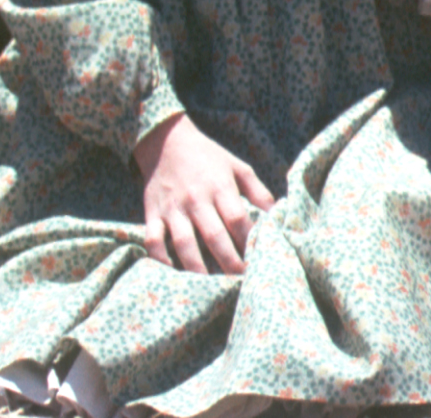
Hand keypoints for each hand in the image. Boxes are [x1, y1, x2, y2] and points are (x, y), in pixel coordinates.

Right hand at [135, 112, 274, 273]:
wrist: (166, 140)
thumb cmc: (207, 156)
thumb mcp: (236, 166)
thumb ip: (258, 191)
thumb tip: (278, 214)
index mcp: (220, 186)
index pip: (238, 219)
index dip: (249, 242)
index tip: (259, 261)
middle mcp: (197, 199)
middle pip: (215, 237)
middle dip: (229, 263)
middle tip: (240, 284)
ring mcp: (173, 208)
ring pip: (184, 244)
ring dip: (197, 269)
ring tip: (210, 289)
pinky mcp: (152, 214)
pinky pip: (153, 241)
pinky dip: (160, 260)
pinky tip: (171, 276)